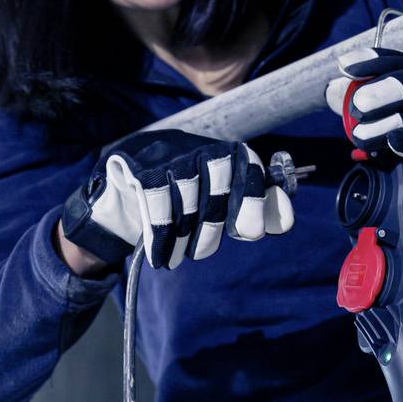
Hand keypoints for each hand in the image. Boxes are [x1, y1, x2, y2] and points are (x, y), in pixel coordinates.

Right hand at [60, 130, 294, 269]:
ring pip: (186, 194)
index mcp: (219, 150)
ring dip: (185, 235)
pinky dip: (160, 236)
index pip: (245, 161)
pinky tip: (160, 256)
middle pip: (218, 179)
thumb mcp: (215, 207)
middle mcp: (195, 144)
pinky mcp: (137, 165)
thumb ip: (250, 211)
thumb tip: (284, 222)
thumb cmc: (177, 205)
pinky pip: (155, 203)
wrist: (118, 198)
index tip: (252, 231)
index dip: (255, 194)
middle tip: (204, 253)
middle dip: (214, 223)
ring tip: (179, 257)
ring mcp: (164, 152)